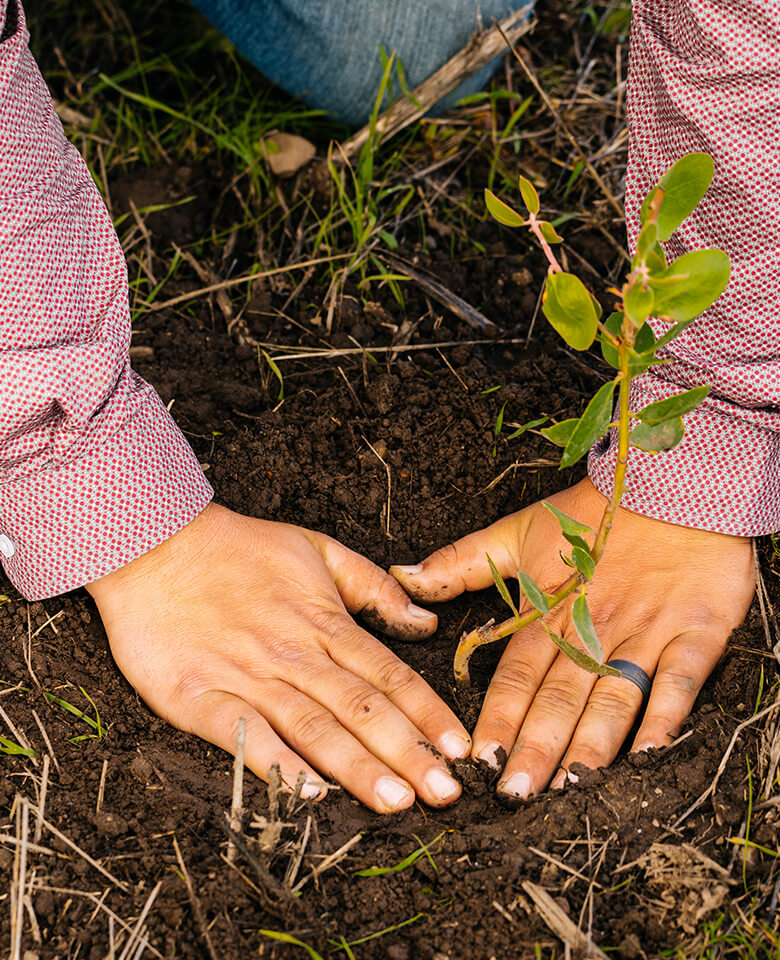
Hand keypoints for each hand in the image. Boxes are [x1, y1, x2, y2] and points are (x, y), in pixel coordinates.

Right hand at [86, 504, 469, 812]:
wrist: (155, 544)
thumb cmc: (240, 548)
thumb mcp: (318, 548)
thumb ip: (374, 586)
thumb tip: (426, 624)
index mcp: (325, 622)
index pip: (390, 675)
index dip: (428, 714)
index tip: (460, 749)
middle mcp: (295, 654)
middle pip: (362, 710)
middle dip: (408, 753)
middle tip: (445, 792)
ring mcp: (248, 676)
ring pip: (314, 727)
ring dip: (357, 767)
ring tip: (396, 802)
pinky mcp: (199, 696)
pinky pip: (245, 735)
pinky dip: (277, 764)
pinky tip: (309, 794)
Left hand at [391, 478, 753, 796]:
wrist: (670, 485)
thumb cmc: (590, 515)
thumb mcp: (517, 532)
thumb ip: (461, 563)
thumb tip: (403, 577)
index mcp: (549, 610)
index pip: (517, 672)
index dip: (498, 716)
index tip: (480, 760)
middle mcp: (593, 627)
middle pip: (560, 695)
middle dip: (536, 746)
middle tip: (516, 793)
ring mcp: (644, 631)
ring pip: (612, 695)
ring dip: (591, 744)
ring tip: (569, 786)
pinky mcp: (694, 630)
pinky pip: (679, 679)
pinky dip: (665, 715)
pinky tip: (648, 754)